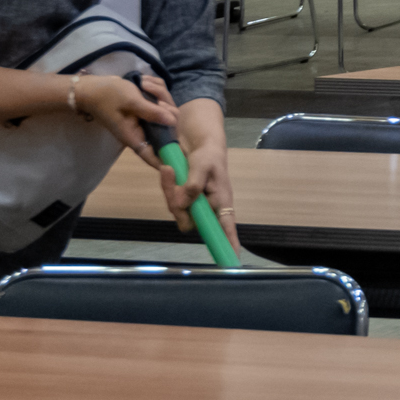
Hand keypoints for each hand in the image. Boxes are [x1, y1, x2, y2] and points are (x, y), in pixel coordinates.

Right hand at [70, 70, 178, 163]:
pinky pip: (159, 102)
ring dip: (160, 95)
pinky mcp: (145, 110)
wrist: (92, 86)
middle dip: (168, 110)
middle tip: (159, 98)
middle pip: (166, 129)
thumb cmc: (108, 96)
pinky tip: (145, 82)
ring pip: (165, 112)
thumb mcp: (132, 102)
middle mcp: (141, 132)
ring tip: (145, 84)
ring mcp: (143, 121)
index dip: (168, 159)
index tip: (182, 152)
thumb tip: (173, 122)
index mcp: (135, 137)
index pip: (153, 156)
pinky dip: (156, 90)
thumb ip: (152, 113)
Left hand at [162, 98, 231, 232]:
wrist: (198, 139)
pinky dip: (167, 185)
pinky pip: (171, 198)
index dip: (229, 242)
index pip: (227, 226)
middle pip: (191, 221)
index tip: (232, 260)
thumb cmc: (209, 153)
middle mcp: (208, 206)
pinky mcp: (182, 195)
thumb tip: (184, 204)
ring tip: (170, 170)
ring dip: (170, 191)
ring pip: (177, 209)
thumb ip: (194, 185)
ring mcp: (193, 202)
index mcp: (221, 201)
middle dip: (178, 206)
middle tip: (174, 183)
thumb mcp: (203, 165)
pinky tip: (168, 170)